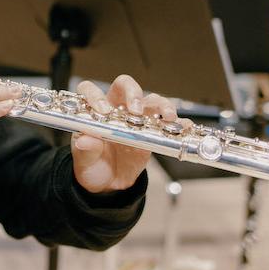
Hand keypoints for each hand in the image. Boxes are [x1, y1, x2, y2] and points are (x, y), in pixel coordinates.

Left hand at [71, 75, 182, 193]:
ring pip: (152, 100)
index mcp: (95, 112)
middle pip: (126, 86)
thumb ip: (85, 150)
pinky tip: (185, 128)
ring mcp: (137, 119)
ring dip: (162, 105)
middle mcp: (117, 109)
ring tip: (168, 118)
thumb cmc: (92, 166)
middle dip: (133, 93)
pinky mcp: (153, 132)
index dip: (95, 95)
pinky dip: (180, 123)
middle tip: (137, 110)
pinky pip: (169, 122)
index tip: (103, 110)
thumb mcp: (85, 161)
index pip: (91, 90)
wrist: (108, 183)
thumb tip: (84, 140)